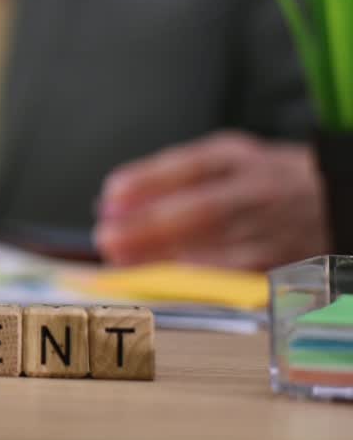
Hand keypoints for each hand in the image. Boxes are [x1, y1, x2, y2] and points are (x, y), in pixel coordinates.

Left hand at [94, 131, 328, 269]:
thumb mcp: (223, 159)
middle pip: (200, 210)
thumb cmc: (262, 180)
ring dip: (161, 258)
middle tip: (108, 238)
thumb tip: (115, 198)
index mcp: (238, 158)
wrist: (330, 201)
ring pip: (215, 247)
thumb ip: (172, 174)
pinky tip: (161, 281)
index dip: (144, 183)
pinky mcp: (278, 264)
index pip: (188, 166)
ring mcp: (270, 229)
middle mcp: (257, 191)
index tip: (109, 198)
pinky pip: (232, 276)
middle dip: (147, 227)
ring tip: (123, 262)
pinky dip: (193, 280)